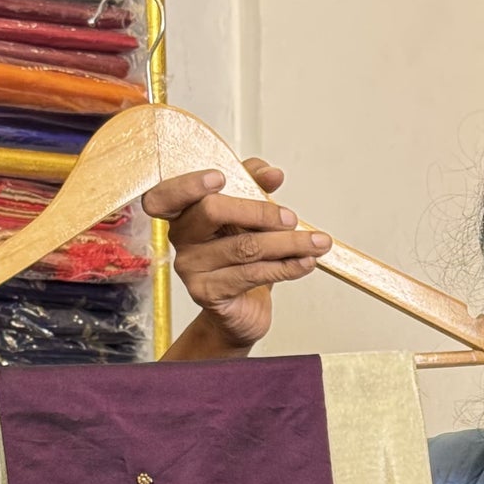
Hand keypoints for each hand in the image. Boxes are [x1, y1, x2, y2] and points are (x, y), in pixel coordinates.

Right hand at [143, 158, 331, 356]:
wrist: (241, 310)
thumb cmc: (241, 258)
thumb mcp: (249, 217)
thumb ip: (254, 187)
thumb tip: (272, 173)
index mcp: (184, 211)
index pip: (167, 194)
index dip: (189, 184)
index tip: (220, 177)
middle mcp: (181, 238)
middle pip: (212, 211)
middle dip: (260, 212)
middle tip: (292, 219)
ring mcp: (191, 267)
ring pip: (243, 247)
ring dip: (286, 244)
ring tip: (316, 244)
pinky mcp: (208, 293)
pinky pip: (252, 274)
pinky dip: (285, 267)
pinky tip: (305, 263)